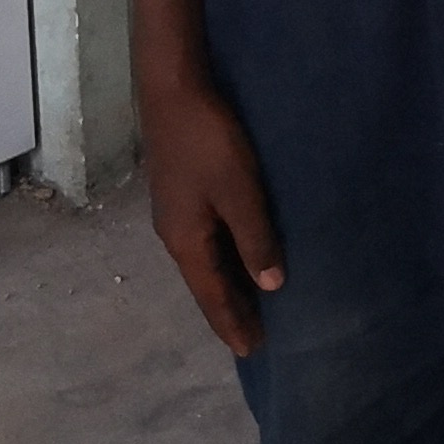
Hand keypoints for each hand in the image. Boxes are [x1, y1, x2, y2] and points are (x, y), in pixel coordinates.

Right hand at [142, 73, 283, 355]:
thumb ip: (255, 239)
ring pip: (205, 263)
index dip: (232, 323)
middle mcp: (175, 235)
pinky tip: (238, 257)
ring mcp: (176, 214)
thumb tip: (271, 287)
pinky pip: (206, 242)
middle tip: (255, 339)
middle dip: (229, 312)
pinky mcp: (182, 194)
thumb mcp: (239, 192)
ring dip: (227, 286)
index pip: (213, 295)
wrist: (173, 91)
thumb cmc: (209, 142)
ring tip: (251, 306)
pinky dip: (224, 260)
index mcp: (186, 242)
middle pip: (205, 284)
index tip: (251, 352)